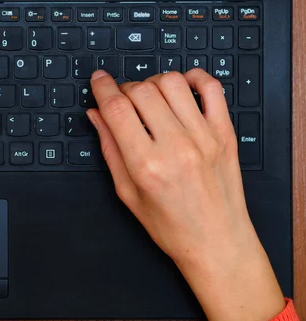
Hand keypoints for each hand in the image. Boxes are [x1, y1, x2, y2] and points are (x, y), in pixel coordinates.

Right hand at [88, 69, 284, 320]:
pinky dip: (194, 78)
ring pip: (173, 82)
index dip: (102, 88)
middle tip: (122, 100)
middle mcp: (176, 146)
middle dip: (125, 88)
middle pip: (142, 91)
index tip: (98, 80)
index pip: (117, 109)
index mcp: (146, 165)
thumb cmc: (171, 226)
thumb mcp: (128, 194)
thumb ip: (110, 149)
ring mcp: (204, 137)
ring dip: (154, 83)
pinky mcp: (225, 133)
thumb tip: (96, 115)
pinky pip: (211, 88)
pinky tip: (182, 88)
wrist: (217, 243)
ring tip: (150, 98)